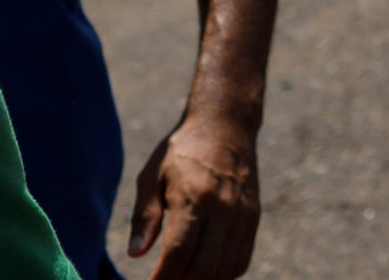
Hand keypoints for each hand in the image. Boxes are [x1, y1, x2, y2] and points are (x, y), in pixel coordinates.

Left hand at [128, 113, 259, 279]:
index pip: (178, 253)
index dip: (162, 278)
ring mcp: (243, 215)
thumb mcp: (152, 175)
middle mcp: (224, 209)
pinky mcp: (253, 218)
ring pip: (224, 270)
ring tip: (180, 277)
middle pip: (204, 268)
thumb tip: (135, 253)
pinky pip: (240, 261)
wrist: (227, 124)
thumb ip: (145, 216)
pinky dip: (221, 274)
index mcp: (195, 196)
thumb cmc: (182, 151)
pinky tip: (203, 269)